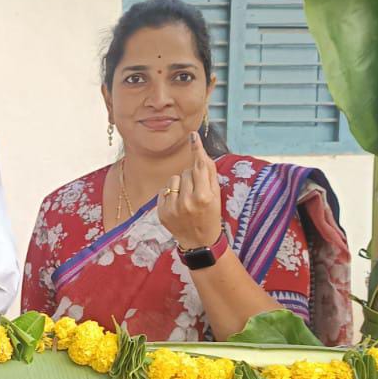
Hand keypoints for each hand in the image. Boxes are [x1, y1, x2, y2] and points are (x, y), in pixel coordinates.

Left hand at [160, 132, 223, 251]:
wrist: (199, 242)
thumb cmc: (211, 215)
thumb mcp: (216, 195)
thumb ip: (209, 174)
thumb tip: (201, 152)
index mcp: (203, 196)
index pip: (199, 166)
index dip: (196, 150)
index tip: (192, 136)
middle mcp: (187, 201)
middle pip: (186, 171)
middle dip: (192, 176)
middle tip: (197, 192)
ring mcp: (172, 208)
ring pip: (174, 179)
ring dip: (180, 184)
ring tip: (186, 198)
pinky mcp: (161, 212)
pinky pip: (164, 190)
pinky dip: (170, 194)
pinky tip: (177, 205)